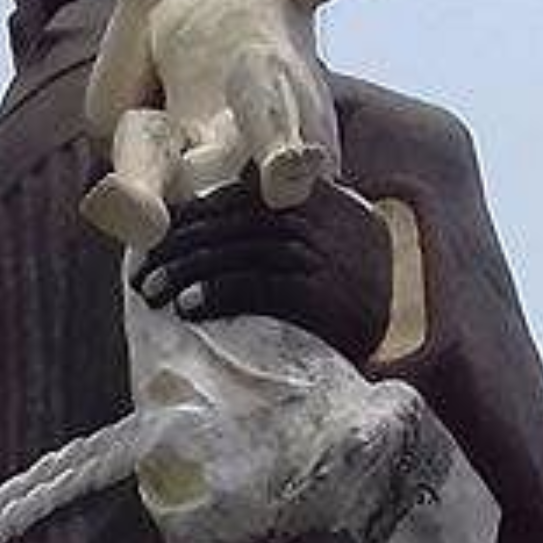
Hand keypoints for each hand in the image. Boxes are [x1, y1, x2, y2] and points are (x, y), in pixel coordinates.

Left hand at [137, 181, 393, 363]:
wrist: (398, 360)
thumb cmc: (349, 306)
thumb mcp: (331, 246)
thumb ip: (292, 213)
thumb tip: (232, 181)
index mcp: (331, 203)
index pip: (249, 195)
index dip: (198, 214)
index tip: (161, 239)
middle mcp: (334, 223)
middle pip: (239, 220)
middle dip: (182, 245)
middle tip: (144, 273)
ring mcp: (332, 258)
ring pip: (241, 249)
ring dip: (188, 270)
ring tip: (155, 293)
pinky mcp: (326, 296)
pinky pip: (257, 285)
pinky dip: (216, 292)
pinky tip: (188, 308)